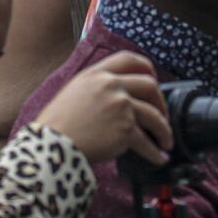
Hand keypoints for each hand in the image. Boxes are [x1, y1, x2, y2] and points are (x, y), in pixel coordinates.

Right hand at [33, 50, 173, 165]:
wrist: (52, 144)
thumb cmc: (58, 123)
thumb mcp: (74, 92)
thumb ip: (97, 87)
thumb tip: (119, 94)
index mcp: (97, 74)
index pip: (130, 59)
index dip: (147, 68)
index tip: (154, 78)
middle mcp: (111, 85)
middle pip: (150, 85)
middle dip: (161, 102)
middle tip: (161, 115)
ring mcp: (120, 106)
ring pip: (154, 115)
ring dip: (164, 130)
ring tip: (166, 141)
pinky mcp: (125, 129)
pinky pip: (147, 142)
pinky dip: (155, 152)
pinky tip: (158, 158)